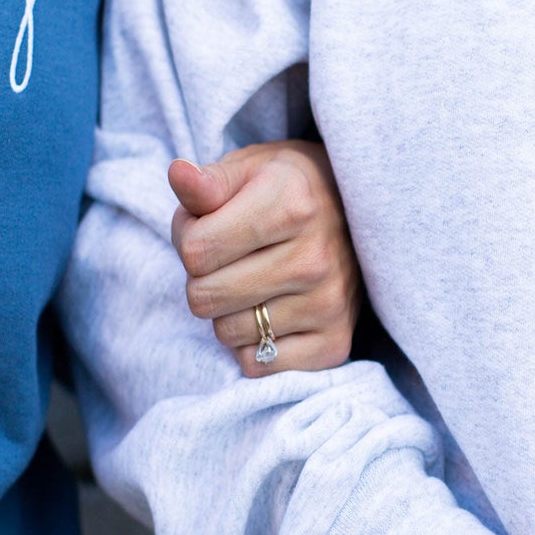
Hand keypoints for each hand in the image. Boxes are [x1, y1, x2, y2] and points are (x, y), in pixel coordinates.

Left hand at [169, 141, 362, 377]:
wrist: (355, 215)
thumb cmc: (286, 191)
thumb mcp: (249, 170)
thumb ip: (208, 182)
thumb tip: (178, 174)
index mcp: (291, 204)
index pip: (194, 250)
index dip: (188, 238)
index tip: (211, 226)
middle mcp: (315, 258)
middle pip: (204, 297)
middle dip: (204, 278)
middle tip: (230, 259)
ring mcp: (329, 303)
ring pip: (227, 333)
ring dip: (227, 312)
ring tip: (253, 283)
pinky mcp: (335, 343)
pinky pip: (258, 363)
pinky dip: (253, 345)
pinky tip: (272, 311)